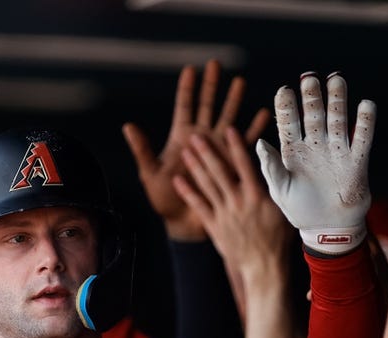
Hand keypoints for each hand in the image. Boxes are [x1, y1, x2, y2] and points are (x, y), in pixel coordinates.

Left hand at [123, 59, 269, 240]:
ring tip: (240, 81)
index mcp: (181, 138)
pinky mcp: (230, 164)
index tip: (191, 69)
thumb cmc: (163, 200)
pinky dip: (252, 129)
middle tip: (216, 64)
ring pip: (227, 118)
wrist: (183, 224)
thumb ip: (142, 150)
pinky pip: (244, 144)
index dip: (187, 89)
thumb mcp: (150, 174)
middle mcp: (200, 139)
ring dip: (234, 101)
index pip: (184, 107)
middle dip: (212, 86)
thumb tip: (127, 126)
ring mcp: (217, 150)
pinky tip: (260, 114)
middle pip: (207, 106)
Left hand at [173, 128, 291, 279]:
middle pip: (220, 171)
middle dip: (207, 151)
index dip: (236, 146)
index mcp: (257, 195)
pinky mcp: (215, 226)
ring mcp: (225, 213)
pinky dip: (188, 192)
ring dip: (195, 166)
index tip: (228, 130)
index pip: (245, 164)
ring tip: (186, 151)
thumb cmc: (277, 238)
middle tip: (196, 135)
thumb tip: (272, 164)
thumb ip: (274, 187)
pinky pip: (199, 206)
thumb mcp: (283, 209)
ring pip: (207, 185)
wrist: (264, 267)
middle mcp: (238, 201)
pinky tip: (178, 180)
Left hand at [256, 72, 374, 254]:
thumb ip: (271, 167)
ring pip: (337, 120)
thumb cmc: (299, 211)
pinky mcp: (356, 162)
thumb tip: (259, 143)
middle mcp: (315, 146)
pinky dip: (365, 123)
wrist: (328, 231)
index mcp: (293, 152)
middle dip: (312, 96)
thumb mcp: (280, 190)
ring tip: (337, 79)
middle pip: (313, 115)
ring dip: (337, 101)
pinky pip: (362, 139)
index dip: (286, 107)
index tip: (284, 90)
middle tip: (310, 76)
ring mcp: (336, 152)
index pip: (288, 123)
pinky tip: (366, 105)